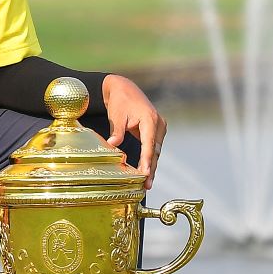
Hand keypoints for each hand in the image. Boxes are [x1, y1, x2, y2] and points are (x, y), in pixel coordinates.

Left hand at [102, 74, 165, 189]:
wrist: (124, 88)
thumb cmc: (120, 101)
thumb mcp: (117, 115)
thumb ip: (117, 131)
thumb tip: (113, 145)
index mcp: (150, 119)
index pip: (149, 144)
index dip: (147, 160)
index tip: (146, 174)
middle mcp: (158, 124)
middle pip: (155, 150)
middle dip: (151, 168)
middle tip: (147, 185)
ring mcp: (159, 127)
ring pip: (155, 150)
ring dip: (152, 165)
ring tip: (147, 183)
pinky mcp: (155, 131)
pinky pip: (153, 147)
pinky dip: (150, 159)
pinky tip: (146, 171)